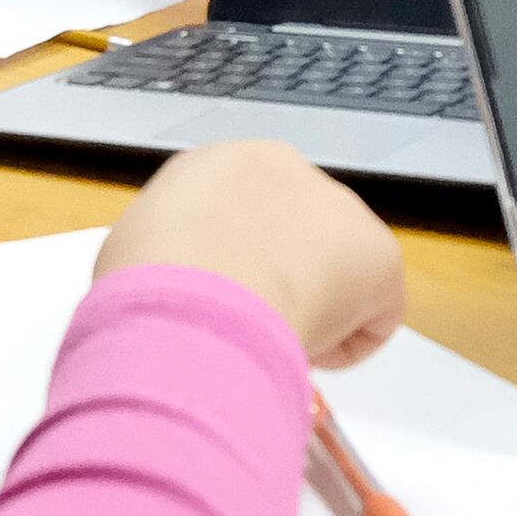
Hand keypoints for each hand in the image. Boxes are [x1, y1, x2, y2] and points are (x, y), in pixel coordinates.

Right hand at [93, 138, 406, 369]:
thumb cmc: (150, 282)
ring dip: (312, 309)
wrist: (194, 299)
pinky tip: (302, 351)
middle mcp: (288, 171)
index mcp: (222, 164)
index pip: (246, 210)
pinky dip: (344, 347)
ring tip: (269, 339)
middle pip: (299, 234)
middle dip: (282, 281)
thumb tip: (180, 285)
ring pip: (337, 273)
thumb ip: (172, 255)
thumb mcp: (137, 252)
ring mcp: (339, 208)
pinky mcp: (379, 253)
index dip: (239, 261)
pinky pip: (370, 317)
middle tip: (251, 325)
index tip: (224, 298)